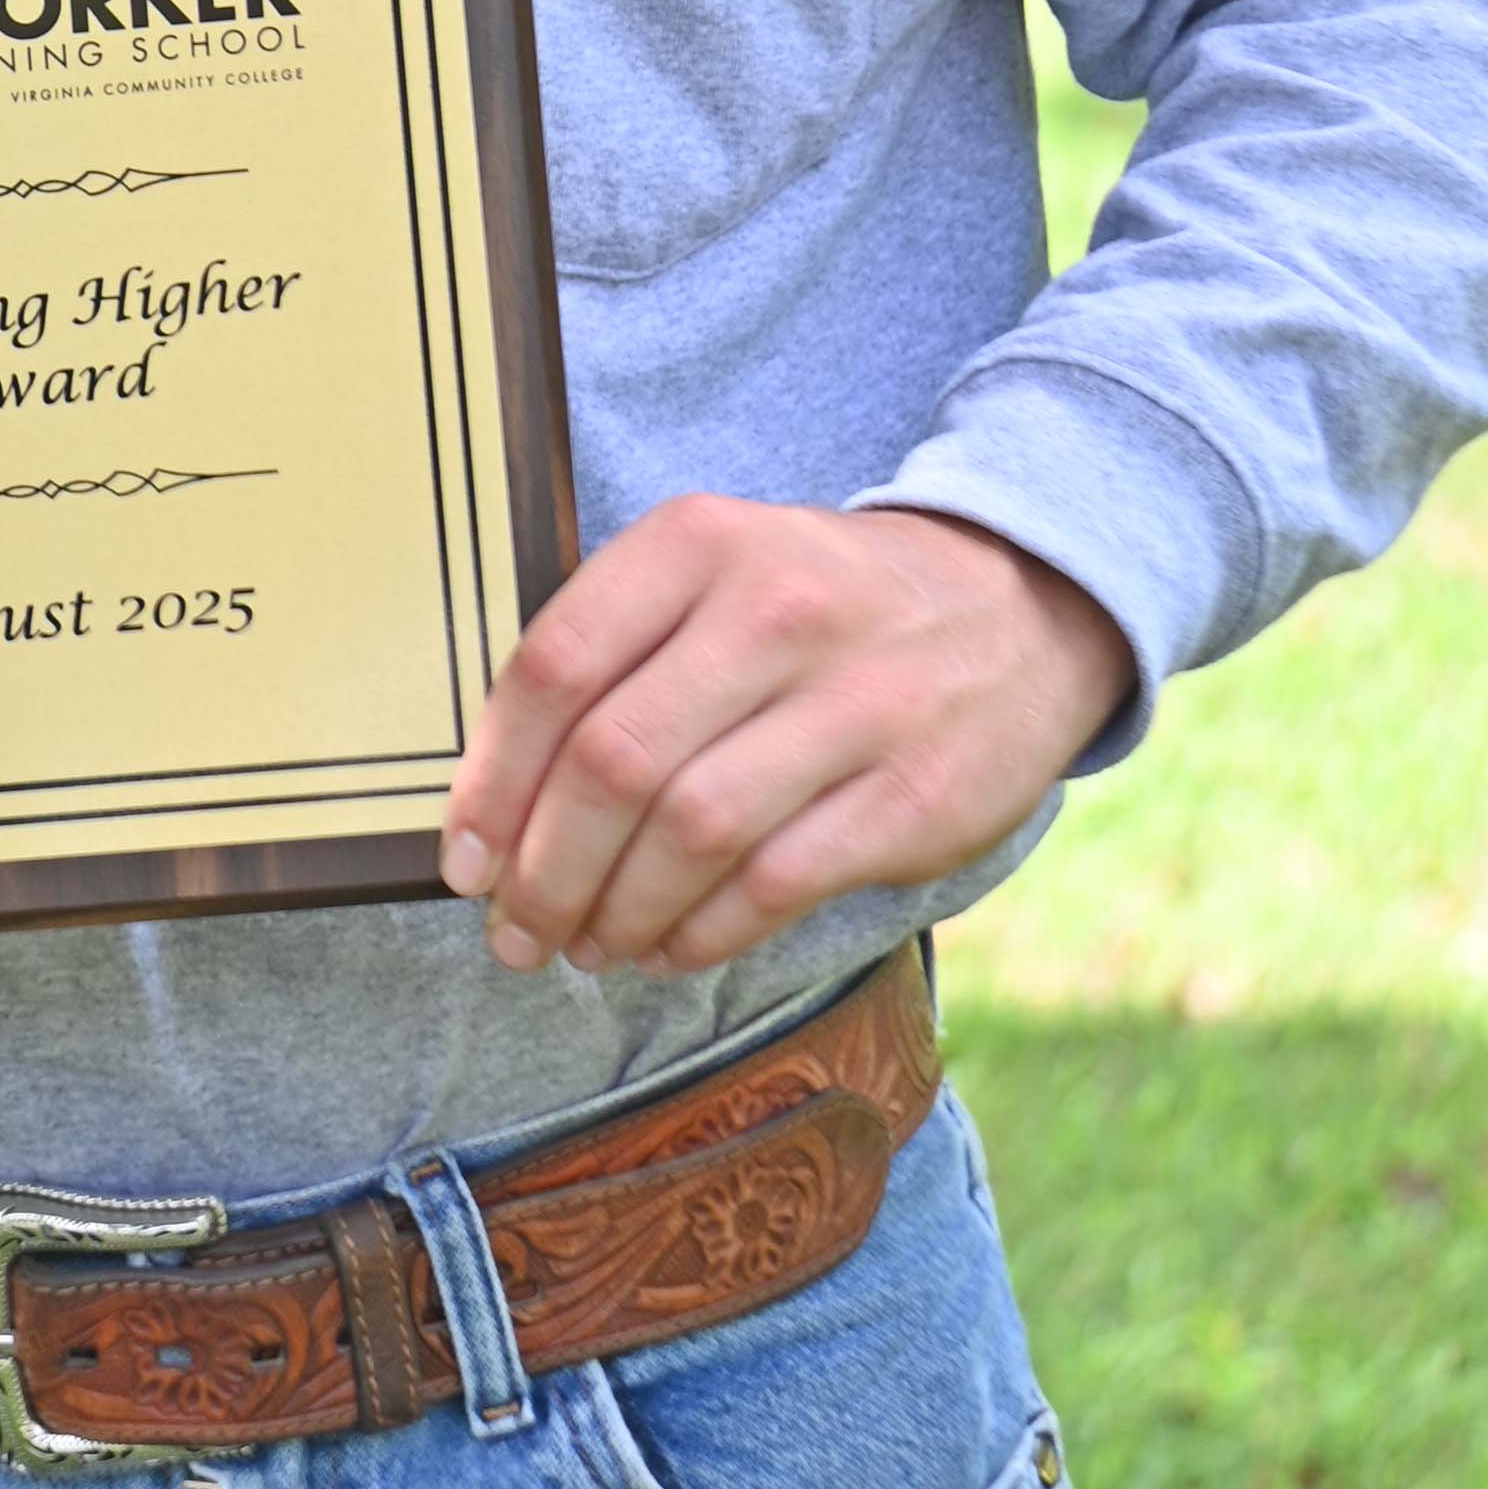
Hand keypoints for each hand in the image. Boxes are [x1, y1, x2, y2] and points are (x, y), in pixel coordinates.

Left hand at [440, 498, 1133, 980]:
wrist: (1020, 605)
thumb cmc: (820, 608)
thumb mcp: (717, 573)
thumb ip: (613, 656)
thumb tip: (495, 805)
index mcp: (701, 542)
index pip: (557, 665)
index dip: (492, 779)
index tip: (467, 858)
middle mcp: (776, 608)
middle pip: (614, 764)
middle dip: (545, 872)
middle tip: (517, 931)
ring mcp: (857, 700)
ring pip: (690, 833)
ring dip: (617, 913)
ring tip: (588, 946)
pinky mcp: (915, 793)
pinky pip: (774, 885)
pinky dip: (700, 934)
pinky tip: (669, 947)